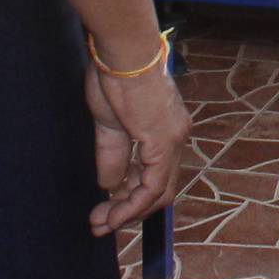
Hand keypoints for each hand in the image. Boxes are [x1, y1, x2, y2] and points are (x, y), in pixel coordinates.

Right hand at [83, 50, 191, 234]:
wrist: (122, 53)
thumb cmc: (115, 78)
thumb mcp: (110, 125)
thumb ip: (112, 156)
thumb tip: (109, 186)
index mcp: (167, 131)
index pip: (157, 175)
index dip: (131, 198)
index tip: (106, 210)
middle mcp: (177, 137)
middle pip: (160, 190)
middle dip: (130, 212)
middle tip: (101, 224)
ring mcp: (174, 141)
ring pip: (158, 193)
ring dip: (128, 213)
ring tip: (100, 223)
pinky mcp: (163, 142)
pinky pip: (151, 187)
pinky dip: (132, 205)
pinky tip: (113, 214)